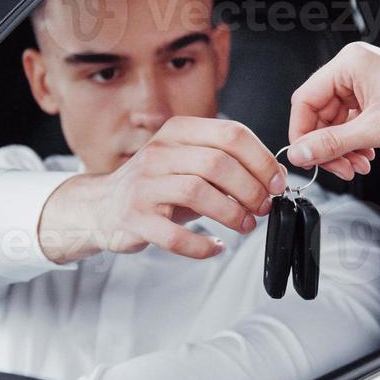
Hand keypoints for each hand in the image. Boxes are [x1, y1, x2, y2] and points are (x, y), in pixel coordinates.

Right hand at [38, 117, 286, 262]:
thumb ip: (224, 163)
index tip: (276, 182)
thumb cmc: (156, 185)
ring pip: (199, 192)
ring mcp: (144, 186)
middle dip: (251, 188)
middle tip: (262, 207)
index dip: (261, 160)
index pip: (231, 134)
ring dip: (232, 213)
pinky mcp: (135, 219)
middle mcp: (158, 154)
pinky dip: (202, 245)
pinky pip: (175, 236)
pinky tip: (215, 247)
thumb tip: (272, 177)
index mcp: (177, 132)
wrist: (103, 206)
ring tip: (244, 225)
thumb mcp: (187, 162)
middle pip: (218, 163)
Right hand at [287, 43, 379, 176]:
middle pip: (319, 114)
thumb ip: (332, 143)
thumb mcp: (376, 130)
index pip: (305, 100)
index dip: (302, 133)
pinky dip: (355, 143)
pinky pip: (351, 122)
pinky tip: (366, 156)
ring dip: (343, 148)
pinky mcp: (375, 96)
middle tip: (338, 168)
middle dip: (328, 146)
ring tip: (357, 164)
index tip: (306, 157)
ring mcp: (365, 82)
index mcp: (350, 64)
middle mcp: (355, 69)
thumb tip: (301, 153)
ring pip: (335, 122)